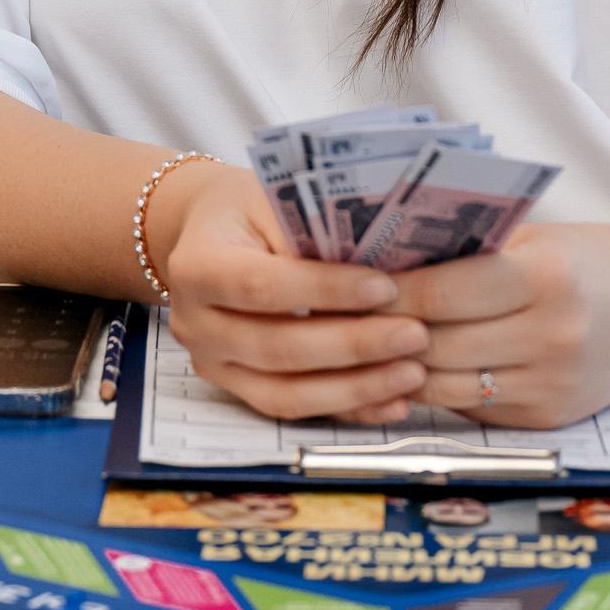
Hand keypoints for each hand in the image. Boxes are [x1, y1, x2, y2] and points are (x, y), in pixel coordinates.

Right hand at [157, 165, 433, 422]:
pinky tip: (393, 400)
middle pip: (276, 347)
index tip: (385, 288)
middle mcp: (194, 322)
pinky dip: (346, 409)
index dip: (325, 291)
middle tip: (415, 335)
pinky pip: (292, 410)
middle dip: (352, 345)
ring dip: (355, 388)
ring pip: (284, 393)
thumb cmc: (252, 209)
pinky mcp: (234, 388)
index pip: (261, 285)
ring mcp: (211, 362)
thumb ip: (314, 233)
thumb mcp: (274, 198)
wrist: (209, 232)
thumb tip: (388, 264)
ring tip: (413, 372)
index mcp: (196, 265)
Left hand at [361, 216, 609, 431]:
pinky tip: (406, 374)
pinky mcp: (548, 418)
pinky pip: (471, 411)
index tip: (347, 286)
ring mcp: (552, 384)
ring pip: (447, 387)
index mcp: (545, 278)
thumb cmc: (578, 258)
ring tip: (360, 351)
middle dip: (382, 335)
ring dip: (399, 371)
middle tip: (336, 322)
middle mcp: (553, 336)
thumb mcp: (530, 239)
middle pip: (439, 344)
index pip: (445, 292)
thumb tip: (379, 260)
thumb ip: (467, 252)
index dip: (389, 293)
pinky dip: (435, 393)